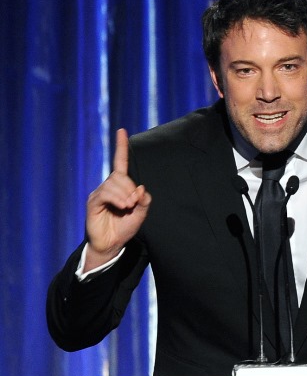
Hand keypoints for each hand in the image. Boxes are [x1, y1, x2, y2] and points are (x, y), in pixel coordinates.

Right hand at [84, 129, 151, 270]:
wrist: (112, 244)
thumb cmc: (124, 228)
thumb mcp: (140, 215)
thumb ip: (144, 201)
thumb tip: (141, 188)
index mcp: (119, 187)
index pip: (119, 163)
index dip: (121, 147)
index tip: (122, 131)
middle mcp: (108, 187)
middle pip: (121, 176)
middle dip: (131, 188)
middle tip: (134, 203)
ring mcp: (99, 193)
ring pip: (114, 183)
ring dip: (125, 195)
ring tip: (128, 207)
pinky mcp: (93, 202)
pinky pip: (106, 193)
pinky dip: (117, 198)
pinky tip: (123, 206)